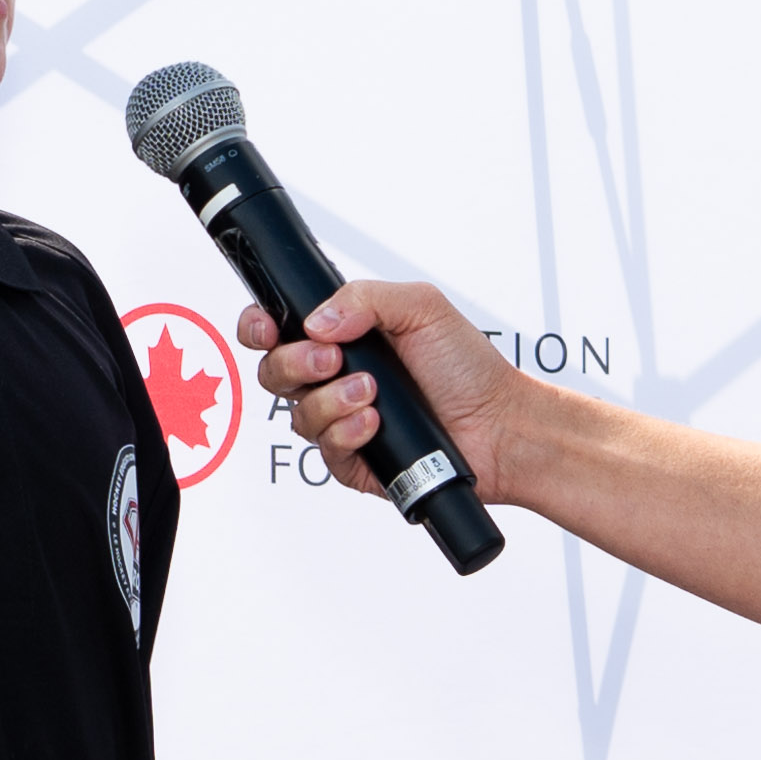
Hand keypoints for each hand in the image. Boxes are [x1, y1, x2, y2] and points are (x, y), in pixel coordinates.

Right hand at [240, 279, 528, 504]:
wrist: (501, 424)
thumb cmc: (468, 367)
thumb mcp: (420, 307)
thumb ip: (363, 298)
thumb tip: (315, 321)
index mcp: (344, 338)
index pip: (278, 331)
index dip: (259, 327)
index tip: (267, 327)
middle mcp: (336, 380)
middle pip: (273, 374)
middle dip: (294, 363)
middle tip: (332, 359)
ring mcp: (342, 422)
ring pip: (298, 415)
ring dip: (330, 401)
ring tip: (372, 392)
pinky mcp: (354, 461)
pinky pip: (325, 452)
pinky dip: (347, 433)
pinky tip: (375, 423)